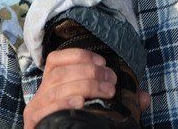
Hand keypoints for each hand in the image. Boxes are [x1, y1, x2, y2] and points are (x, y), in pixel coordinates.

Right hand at [23, 48, 150, 128]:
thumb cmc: (78, 121)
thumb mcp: (95, 105)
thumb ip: (117, 99)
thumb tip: (145, 98)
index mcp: (52, 83)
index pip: (57, 59)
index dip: (80, 56)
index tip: (103, 62)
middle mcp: (41, 93)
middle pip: (61, 73)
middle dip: (90, 72)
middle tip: (112, 81)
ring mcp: (35, 108)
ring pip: (56, 87)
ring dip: (85, 85)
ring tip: (107, 92)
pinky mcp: (33, 123)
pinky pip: (47, 108)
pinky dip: (64, 103)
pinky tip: (80, 104)